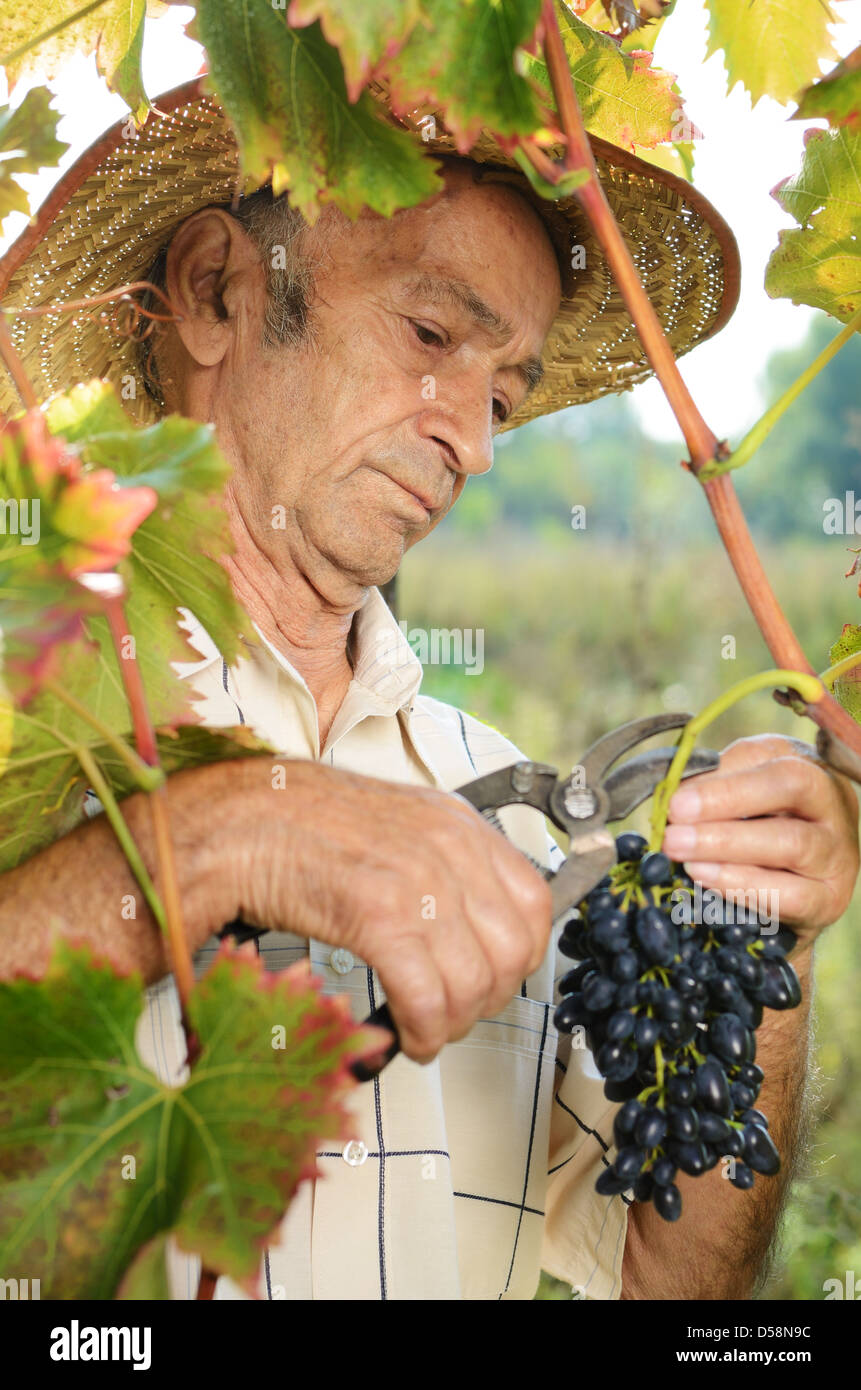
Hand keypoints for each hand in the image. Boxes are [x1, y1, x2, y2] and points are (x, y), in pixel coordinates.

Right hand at [225, 760, 552, 1062]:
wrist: (240, 820)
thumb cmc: (303, 828)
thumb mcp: (397, 825)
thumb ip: (442, 866)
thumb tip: (470, 929)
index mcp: (458, 825)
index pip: (535, 903)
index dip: (522, 957)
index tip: (495, 980)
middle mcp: (449, 849)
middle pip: (513, 953)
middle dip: (488, 1001)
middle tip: (454, 1015)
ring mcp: (417, 882)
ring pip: (474, 985)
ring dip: (452, 1026)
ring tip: (424, 1031)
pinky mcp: (378, 916)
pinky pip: (427, 999)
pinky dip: (421, 1033)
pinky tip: (404, 1037)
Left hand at [661, 734, 859, 948]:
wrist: (790, 894)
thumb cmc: (758, 830)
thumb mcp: (739, 797)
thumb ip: (712, 785)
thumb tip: (672, 791)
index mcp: (805, 766)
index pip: (767, 759)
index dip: (721, 780)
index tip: (675, 800)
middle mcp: (831, 804)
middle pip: (790, 787)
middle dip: (726, 801)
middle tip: (674, 822)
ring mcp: (836, 853)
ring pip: (791, 842)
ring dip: (727, 846)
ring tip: (681, 850)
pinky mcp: (830, 899)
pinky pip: (792, 895)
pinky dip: (744, 887)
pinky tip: (706, 879)